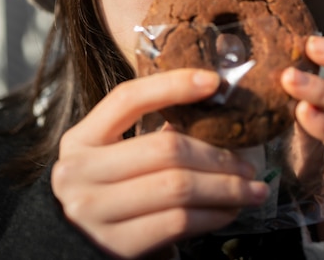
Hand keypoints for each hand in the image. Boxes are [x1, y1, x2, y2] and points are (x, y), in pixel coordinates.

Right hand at [51, 69, 268, 258]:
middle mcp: (79, 172)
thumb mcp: (111, 161)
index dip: (172, 85)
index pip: (127, 99)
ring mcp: (94, 211)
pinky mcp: (114, 247)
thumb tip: (208, 117)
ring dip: (225, 187)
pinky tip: (228, 211)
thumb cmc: (104, 196)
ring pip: (178, 186)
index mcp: (81, 139)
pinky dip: (212, 215)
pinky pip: (177, 222)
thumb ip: (146, 139)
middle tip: (247, 162)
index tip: (214, 81)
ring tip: (250, 188)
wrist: (73, 250)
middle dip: (216, 154)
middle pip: (165, 148)